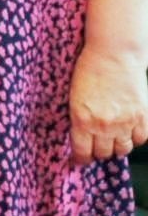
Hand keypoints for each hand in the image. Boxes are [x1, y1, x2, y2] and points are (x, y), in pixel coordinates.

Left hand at [71, 45, 147, 163]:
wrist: (113, 54)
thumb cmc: (88, 69)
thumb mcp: (73, 95)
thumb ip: (78, 117)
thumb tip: (80, 136)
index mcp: (81, 118)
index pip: (81, 151)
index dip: (80, 160)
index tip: (78, 161)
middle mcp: (103, 125)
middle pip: (102, 153)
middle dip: (97, 152)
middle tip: (95, 146)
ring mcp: (125, 122)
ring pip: (122, 149)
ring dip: (116, 146)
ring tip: (112, 138)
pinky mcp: (142, 117)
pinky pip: (140, 139)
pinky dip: (134, 138)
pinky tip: (128, 130)